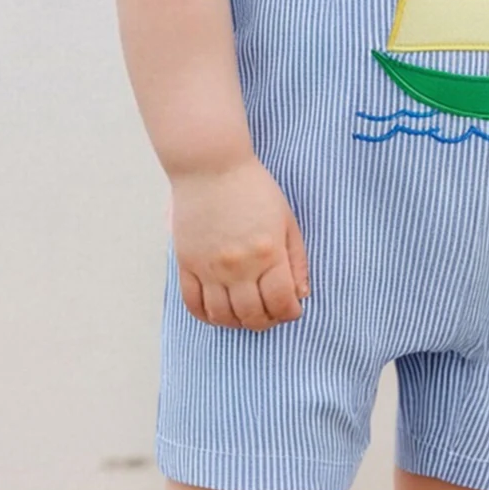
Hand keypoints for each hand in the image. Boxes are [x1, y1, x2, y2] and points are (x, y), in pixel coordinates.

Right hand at [171, 157, 310, 331]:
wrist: (211, 166)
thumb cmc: (253, 188)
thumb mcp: (287, 220)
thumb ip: (296, 260)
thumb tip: (301, 295)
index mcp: (268, 253)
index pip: (281, 303)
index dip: (290, 313)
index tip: (291, 309)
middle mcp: (238, 265)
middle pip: (252, 316)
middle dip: (267, 322)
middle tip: (270, 314)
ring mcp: (209, 267)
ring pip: (223, 316)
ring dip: (237, 323)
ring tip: (245, 314)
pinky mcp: (187, 263)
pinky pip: (193, 303)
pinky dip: (206, 316)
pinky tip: (217, 313)